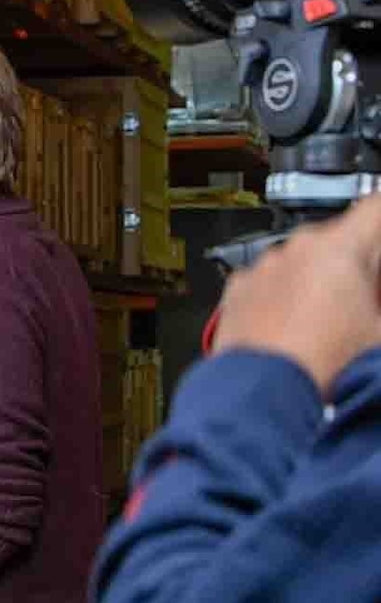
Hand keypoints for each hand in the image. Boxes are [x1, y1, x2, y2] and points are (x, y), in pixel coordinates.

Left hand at [212, 193, 380, 394]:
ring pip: (302, 263)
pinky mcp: (236, 293)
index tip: (380, 241)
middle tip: (367, 299)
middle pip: (340, 239)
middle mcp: (293, 249)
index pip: (376, 208)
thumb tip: (372, 294)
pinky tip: (295, 328)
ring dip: (319, 281)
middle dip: (358, 264)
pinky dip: (284, 297)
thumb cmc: (322, 365)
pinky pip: (270, 284)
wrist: (263, 394)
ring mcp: (260, 270)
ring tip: (330, 323)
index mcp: (338, 247)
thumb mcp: (379, 334)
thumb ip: (376, 297)